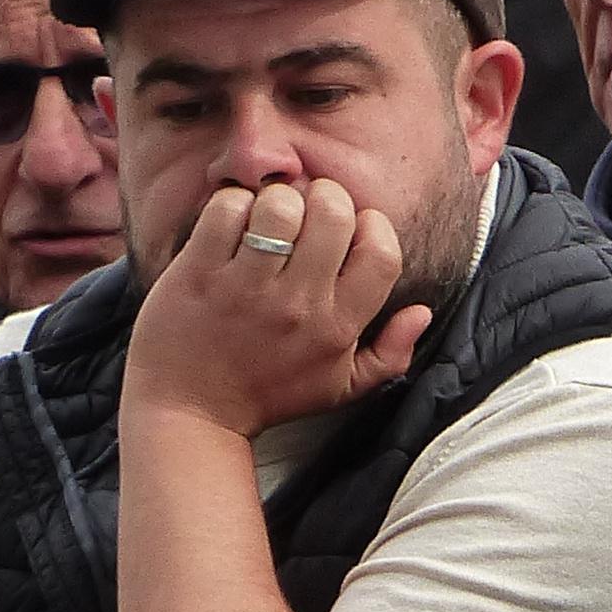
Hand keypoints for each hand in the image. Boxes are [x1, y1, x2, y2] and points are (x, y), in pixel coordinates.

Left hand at [124, 177, 428, 438]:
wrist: (188, 415)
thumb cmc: (266, 396)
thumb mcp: (340, 389)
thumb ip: (391, 354)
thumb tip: (422, 311)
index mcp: (337, 327)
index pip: (381, 254)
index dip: (373, 225)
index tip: (351, 226)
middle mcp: (297, 305)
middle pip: (334, 214)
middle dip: (324, 196)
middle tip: (306, 208)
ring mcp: (245, 289)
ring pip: (280, 206)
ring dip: (276, 197)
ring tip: (266, 213)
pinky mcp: (198, 275)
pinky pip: (225, 212)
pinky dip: (231, 203)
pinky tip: (230, 220)